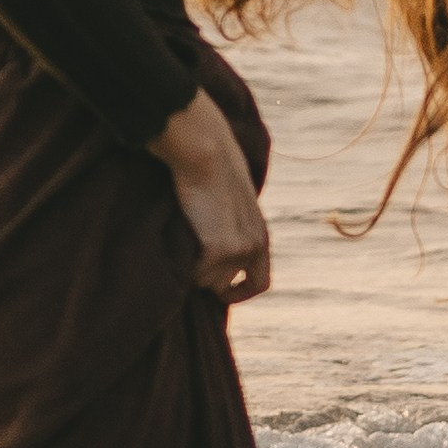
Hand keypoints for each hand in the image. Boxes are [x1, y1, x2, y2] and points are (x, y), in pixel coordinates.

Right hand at [150, 88, 270, 302]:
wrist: (205, 153)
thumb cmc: (209, 170)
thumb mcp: (229, 202)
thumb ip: (229, 225)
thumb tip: (211, 242)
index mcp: (261, 235)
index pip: (260, 283)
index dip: (240, 293)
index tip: (222, 294)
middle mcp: (256, 246)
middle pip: (226, 285)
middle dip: (207, 278)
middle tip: (191, 259)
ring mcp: (241, 249)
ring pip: (209, 282)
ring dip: (195, 269)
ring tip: (189, 237)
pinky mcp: (221, 249)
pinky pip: (196, 275)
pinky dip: (187, 265)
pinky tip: (186, 238)